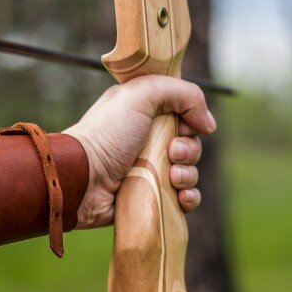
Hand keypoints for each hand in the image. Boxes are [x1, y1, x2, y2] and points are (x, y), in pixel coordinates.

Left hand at [65, 75, 216, 228]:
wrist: (84, 179)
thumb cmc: (107, 134)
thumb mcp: (141, 95)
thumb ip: (182, 93)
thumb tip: (208, 124)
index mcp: (144, 112)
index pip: (183, 113)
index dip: (190, 119)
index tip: (183, 124)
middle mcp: (146, 139)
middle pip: (190, 143)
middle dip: (189, 149)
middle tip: (171, 153)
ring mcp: (148, 170)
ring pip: (189, 171)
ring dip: (188, 174)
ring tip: (172, 177)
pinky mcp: (149, 196)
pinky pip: (184, 198)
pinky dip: (188, 198)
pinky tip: (180, 197)